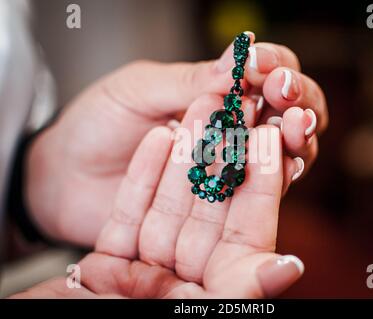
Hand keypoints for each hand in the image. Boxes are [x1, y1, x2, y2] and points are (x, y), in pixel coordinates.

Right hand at [12, 95, 303, 297]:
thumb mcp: (194, 308)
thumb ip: (241, 288)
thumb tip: (291, 268)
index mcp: (212, 292)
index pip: (248, 229)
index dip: (261, 182)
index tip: (270, 137)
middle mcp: (184, 278)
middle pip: (211, 209)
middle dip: (223, 157)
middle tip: (236, 110)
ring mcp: (147, 264)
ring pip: (173, 201)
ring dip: (186, 155)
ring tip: (198, 109)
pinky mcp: (111, 256)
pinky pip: (131, 210)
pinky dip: (143, 174)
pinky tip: (158, 136)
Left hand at [26, 33, 327, 245]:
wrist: (67, 175)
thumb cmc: (99, 123)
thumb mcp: (138, 90)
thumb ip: (187, 81)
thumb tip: (238, 60)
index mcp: (215, 92)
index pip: (264, 73)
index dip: (274, 65)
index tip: (262, 65)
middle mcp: (233, 129)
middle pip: (288, 111)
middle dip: (298, 98)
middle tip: (284, 94)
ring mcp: (233, 167)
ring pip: (286, 149)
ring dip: (298, 135)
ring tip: (292, 125)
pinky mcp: (225, 204)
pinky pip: (263, 189)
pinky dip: (280, 173)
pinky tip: (286, 163)